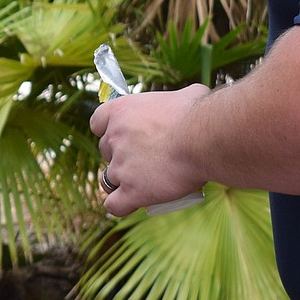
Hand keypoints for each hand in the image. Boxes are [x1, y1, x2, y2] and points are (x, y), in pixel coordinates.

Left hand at [91, 84, 210, 216]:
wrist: (201, 140)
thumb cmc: (197, 113)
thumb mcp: (187, 94)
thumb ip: (178, 98)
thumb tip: (189, 101)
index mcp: (120, 111)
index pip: (97, 123)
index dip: (108, 131)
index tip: (124, 136)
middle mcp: (114, 138)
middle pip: (104, 152)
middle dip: (119, 157)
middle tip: (142, 160)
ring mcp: (120, 167)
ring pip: (108, 180)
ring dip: (121, 182)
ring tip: (141, 183)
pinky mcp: (131, 192)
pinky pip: (114, 205)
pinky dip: (121, 205)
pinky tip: (132, 203)